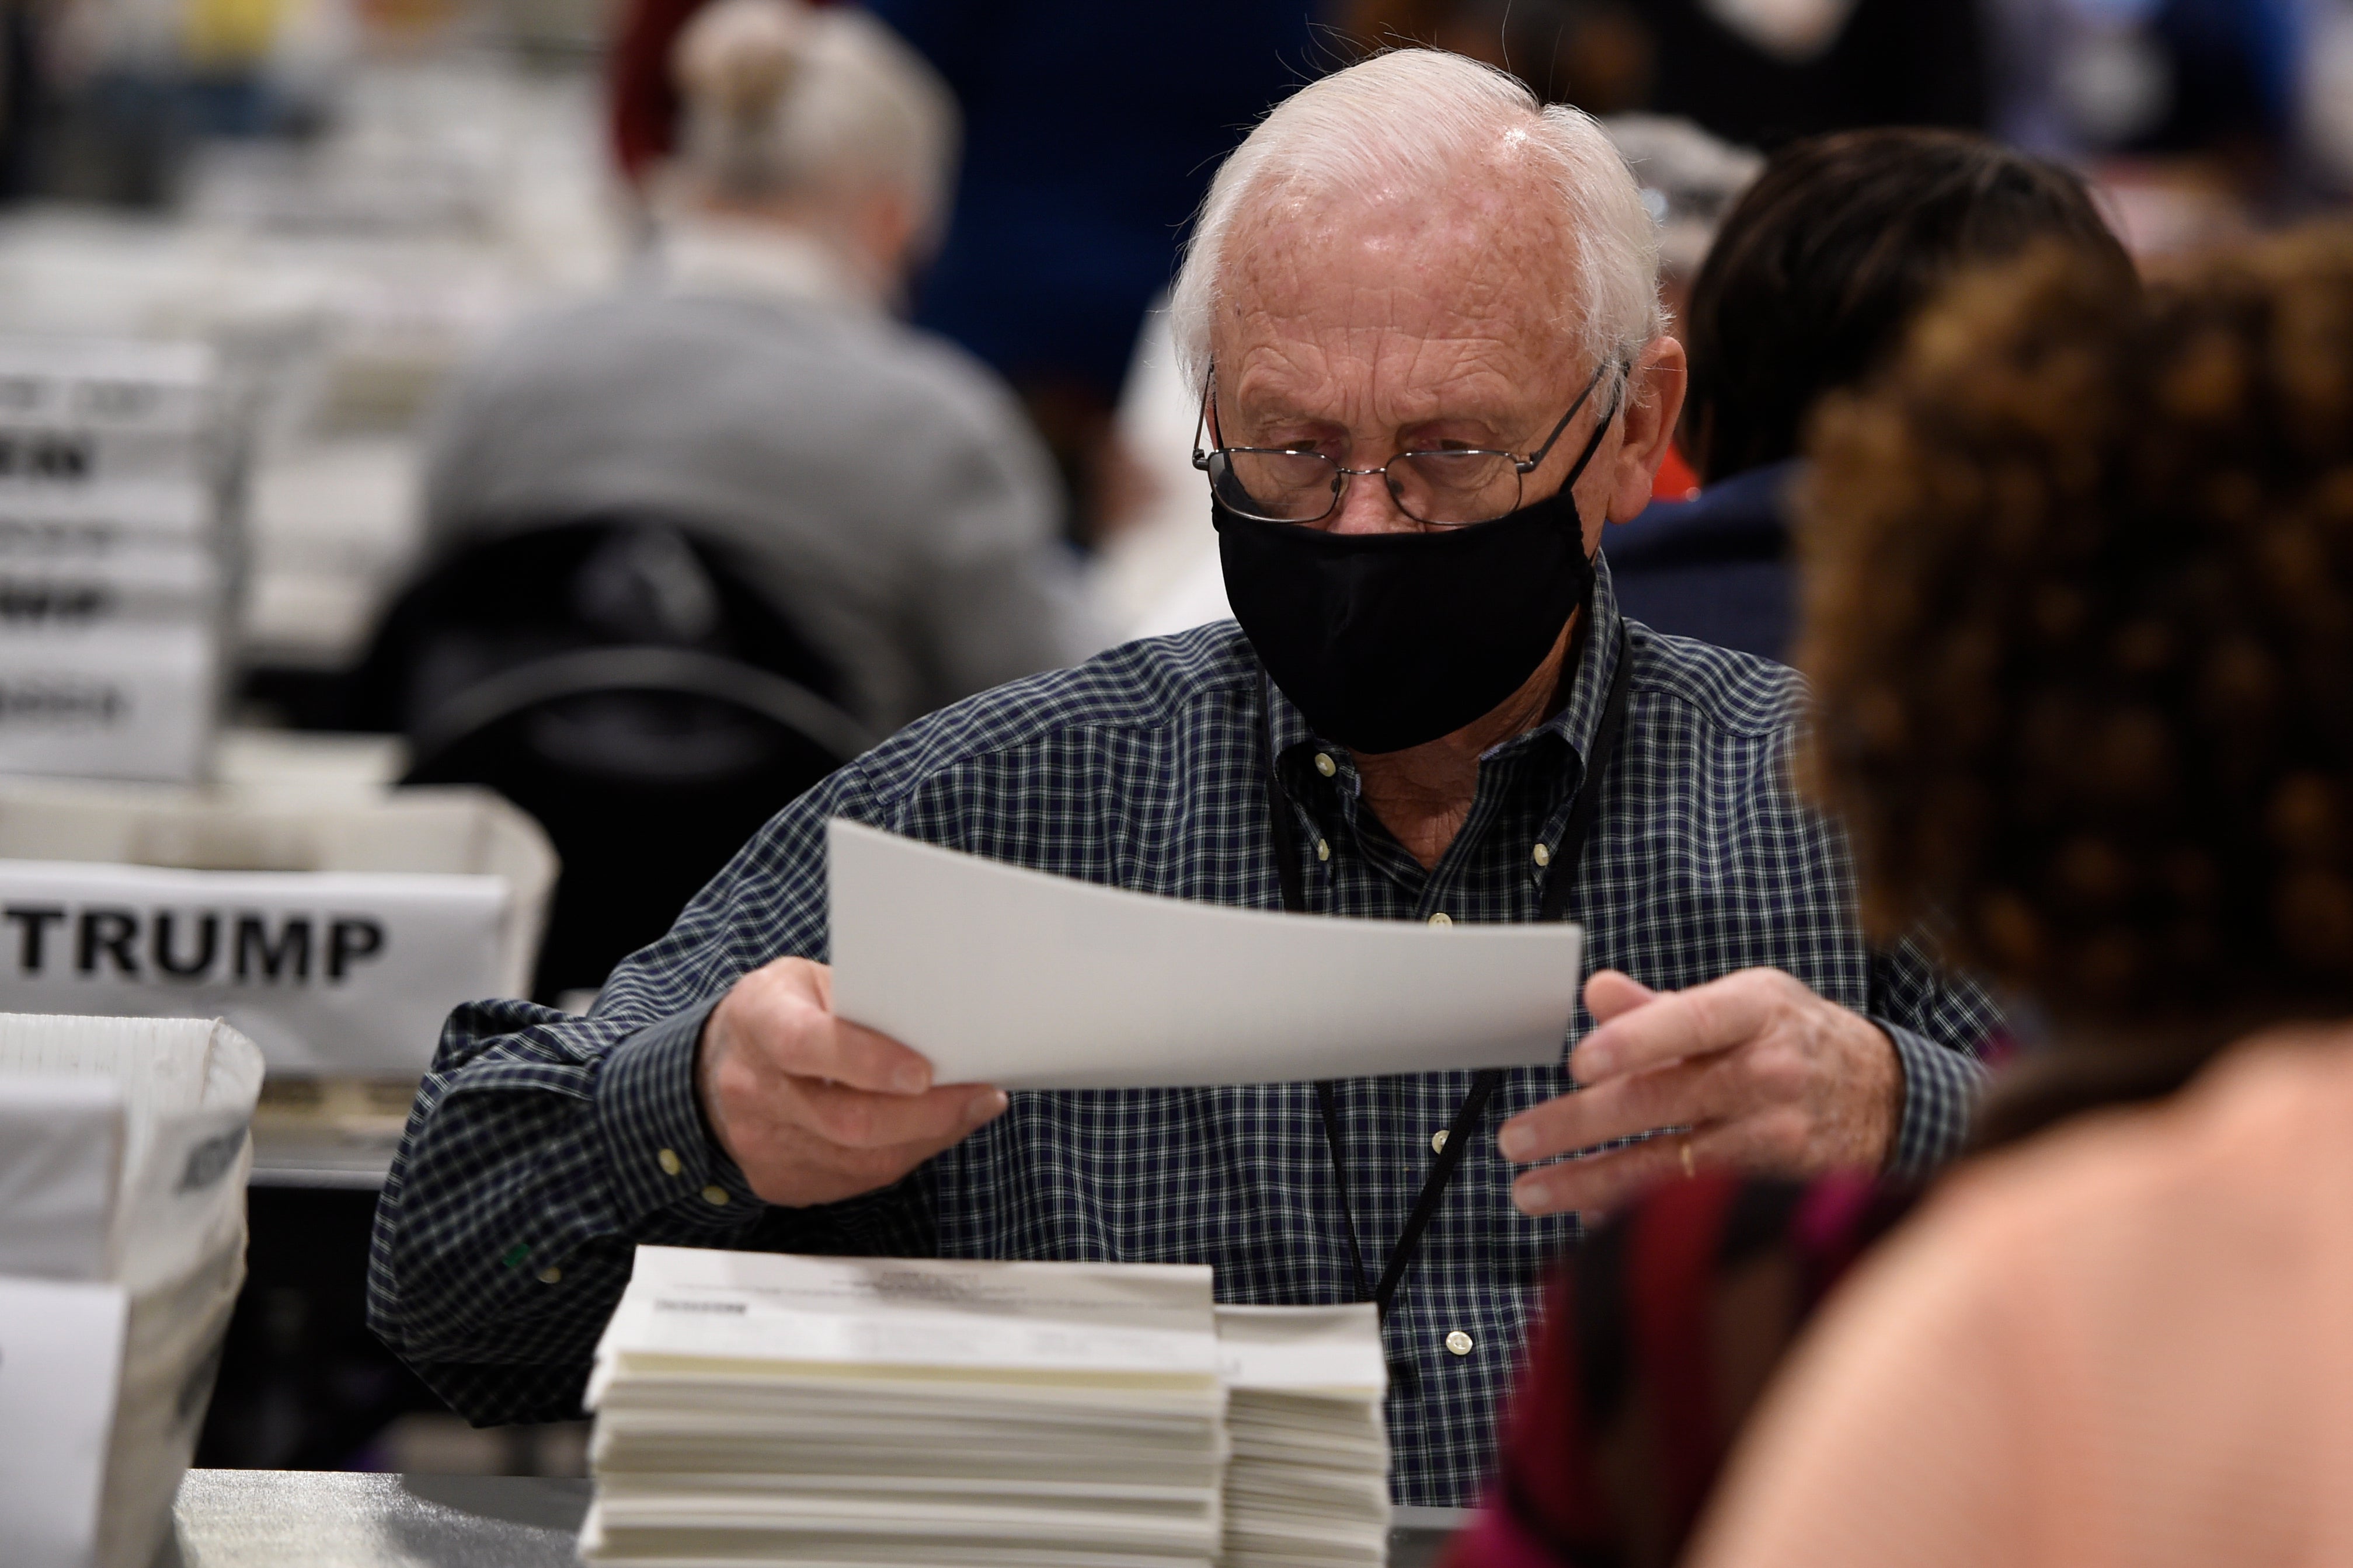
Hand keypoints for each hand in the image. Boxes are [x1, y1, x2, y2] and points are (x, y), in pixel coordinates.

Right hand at [696, 956, 1007, 1207]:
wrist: (719, 1065)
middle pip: (847, 1120)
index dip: (868, 1062)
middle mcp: (753, 1090)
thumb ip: (864, 1003)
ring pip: (860, 1160)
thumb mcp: (810, 981)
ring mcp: (762, 1145)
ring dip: (927, 1138)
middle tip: (979, 1095)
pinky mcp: (780, 1182)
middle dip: (926, 1115)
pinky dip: (903, 1157)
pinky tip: (929, 1132)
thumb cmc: (782, 1011)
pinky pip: (856, 1181)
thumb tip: (942, 1033)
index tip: (924, 1071)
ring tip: (969, 1109)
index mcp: (760, 1023)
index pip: (808, 1046)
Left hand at [1498, 968, 1900, 1218]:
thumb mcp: (1745, 1002)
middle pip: (1664, 1099)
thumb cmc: (1794, 1038)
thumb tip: (1595, 992)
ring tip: (1530, 1191)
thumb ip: (1663, 1007)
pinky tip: (1588, 1215)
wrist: (1886, 1096)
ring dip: (1591, 1182)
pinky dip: (1637, 1210)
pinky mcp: (1782, 1184)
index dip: (1636, 1040)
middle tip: (1516, 1140)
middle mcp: (1770, 1072)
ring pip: (1671, 1163)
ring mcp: (1779, 1134)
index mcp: (1756, 1010)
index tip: (1578, 1063)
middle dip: (1579, 1124)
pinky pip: (1695, 1200)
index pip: (1692, 1021)